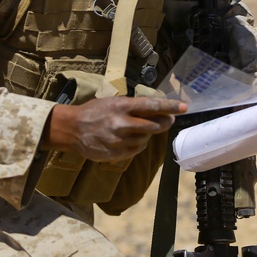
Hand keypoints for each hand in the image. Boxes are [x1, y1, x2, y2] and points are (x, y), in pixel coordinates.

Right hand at [44, 96, 185, 162]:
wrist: (72, 129)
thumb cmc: (94, 112)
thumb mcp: (113, 102)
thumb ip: (133, 106)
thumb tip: (158, 109)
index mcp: (122, 106)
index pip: (151, 105)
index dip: (169, 106)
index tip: (184, 107)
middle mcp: (122, 123)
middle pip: (154, 125)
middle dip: (164, 122)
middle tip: (168, 120)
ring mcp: (120, 140)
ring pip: (146, 139)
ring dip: (146, 134)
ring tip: (135, 129)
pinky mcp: (117, 154)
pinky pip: (136, 150)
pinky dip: (136, 144)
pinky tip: (127, 139)